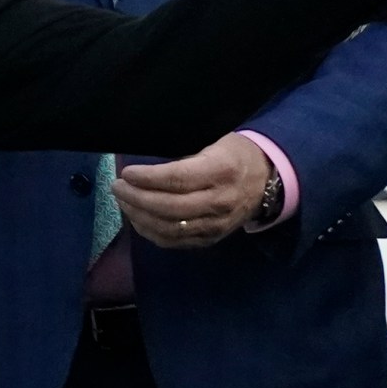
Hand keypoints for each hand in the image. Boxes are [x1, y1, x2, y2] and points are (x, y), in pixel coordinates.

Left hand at [113, 133, 271, 248]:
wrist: (268, 180)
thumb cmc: (235, 155)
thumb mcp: (213, 145)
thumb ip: (181, 162)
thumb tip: (141, 173)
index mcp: (220, 171)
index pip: (177, 179)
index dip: (147, 178)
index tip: (126, 173)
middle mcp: (220, 201)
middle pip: (170, 207)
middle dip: (136, 198)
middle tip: (118, 187)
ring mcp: (217, 224)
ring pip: (170, 228)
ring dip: (140, 216)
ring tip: (124, 202)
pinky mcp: (212, 238)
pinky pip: (176, 241)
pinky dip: (151, 232)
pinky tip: (138, 219)